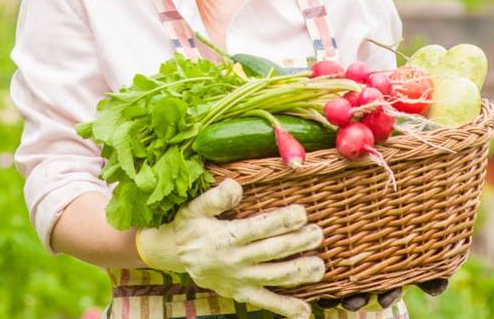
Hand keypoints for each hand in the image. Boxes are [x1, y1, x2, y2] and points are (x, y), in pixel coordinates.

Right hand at [135, 179, 323, 318]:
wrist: (174, 254)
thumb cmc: (189, 226)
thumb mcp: (195, 207)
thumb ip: (215, 197)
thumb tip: (237, 187)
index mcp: (227, 237)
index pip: (260, 228)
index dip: (282, 220)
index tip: (301, 213)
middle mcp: (236, 260)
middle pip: (274, 251)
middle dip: (299, 242)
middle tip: (318, 233)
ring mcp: (240, 279)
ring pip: (275, 277)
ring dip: (299, 272)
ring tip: (319, 266)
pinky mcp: (241, 293)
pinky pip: (265, 302)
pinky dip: (285, 308)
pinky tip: (305, 311)